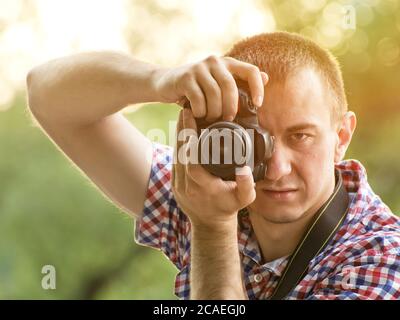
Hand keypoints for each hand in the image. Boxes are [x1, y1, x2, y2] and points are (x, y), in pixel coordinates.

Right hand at [154, 55, 267, 121]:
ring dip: (213, 111)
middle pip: (230, 86)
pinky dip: (199, 111)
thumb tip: (266, 77)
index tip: (258, 105)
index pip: (251, 71)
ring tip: (210, 118)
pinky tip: (197, 114)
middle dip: (231, 106)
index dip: (258, 88)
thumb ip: (239, 82)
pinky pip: (198, 98)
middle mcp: (215, 61)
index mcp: (227, 63)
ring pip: (214, 94)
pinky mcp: (185, 77)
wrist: (164, 82)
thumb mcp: (218, 83)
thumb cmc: (195, 88)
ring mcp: (199, 68)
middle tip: (228, 119)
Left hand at [172, 108, 256, 226]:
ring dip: (178, 135)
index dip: (191, 145)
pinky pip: (175, 161)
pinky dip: (178, 145)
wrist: (210, 224)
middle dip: (182, 132)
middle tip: (186, 111)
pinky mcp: (174, 183)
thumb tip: (245, 169)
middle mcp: (188, 187)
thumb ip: (247, 186)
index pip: (193, 165)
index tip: (194, 125)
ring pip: (176, 156)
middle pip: (181, 155)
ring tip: (183, 116)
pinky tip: (181, 131)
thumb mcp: (244, 199)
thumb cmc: (228, 207)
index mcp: (204, 188)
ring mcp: (178, 185)